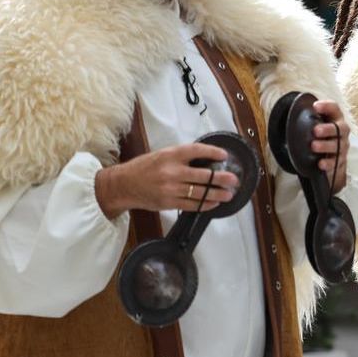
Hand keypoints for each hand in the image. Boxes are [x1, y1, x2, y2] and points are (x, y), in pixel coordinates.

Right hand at [96, 142, 237, 218]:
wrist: (123, 185)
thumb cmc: (144, 168)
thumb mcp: (162, 155)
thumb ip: (181, 157)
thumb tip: (206, 160)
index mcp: (170, 155)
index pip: (197, 151)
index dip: (213, 152)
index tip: (225, 155)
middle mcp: (172, 171)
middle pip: (204, 175)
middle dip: (222, 178)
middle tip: (234, 179)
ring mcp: (171, 189)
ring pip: (200, 192)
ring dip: (217, 194)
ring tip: (228, 194)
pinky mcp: (169, 202)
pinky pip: (192, 205)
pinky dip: (205, 204)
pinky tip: (214, 203)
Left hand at [310, 99, 350, 192]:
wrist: (327, 156)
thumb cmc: (320, 137)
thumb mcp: (314, 125)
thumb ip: (307, 119)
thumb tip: (288, 116)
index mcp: (335, 119)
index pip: (334, 109)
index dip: (327, 106)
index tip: (315, 106)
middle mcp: (342, 133)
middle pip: (340, 129)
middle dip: (328, 129)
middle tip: (315, 130)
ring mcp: (342, 148)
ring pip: (338, 146)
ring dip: (326, 146)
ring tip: (314, 146)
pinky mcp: (339, 162)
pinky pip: (336, 163)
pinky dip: (329, 163)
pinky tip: (320, 163)